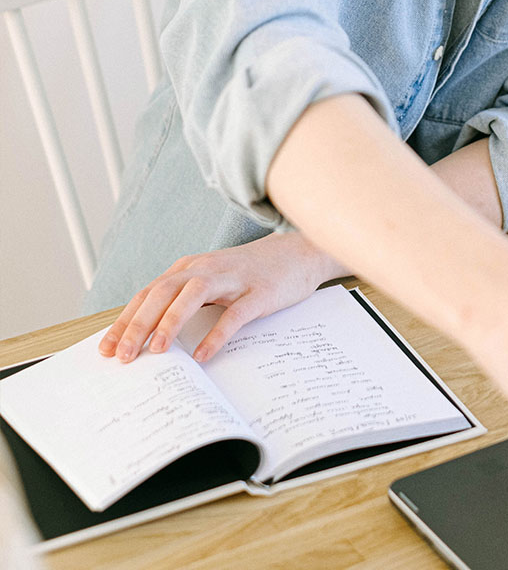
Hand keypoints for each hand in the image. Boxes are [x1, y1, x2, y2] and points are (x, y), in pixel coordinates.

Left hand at [98, 231, 344, 362]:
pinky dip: (215, 334)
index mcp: (189, 268)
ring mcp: (233, 280)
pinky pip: (233, 315)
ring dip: (170, 322)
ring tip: (156, 351)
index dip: (125, 321)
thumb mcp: (211, 281)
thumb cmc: (250, 273)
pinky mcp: (258, 293)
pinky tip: (202, 354)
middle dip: (137, 325)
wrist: (298, 253)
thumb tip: (150, 335)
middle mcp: (205, 269)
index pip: (148, 294)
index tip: (107, 349)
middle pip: (162, 293)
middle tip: (122, 356)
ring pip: (192, 296)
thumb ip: (184, 300)